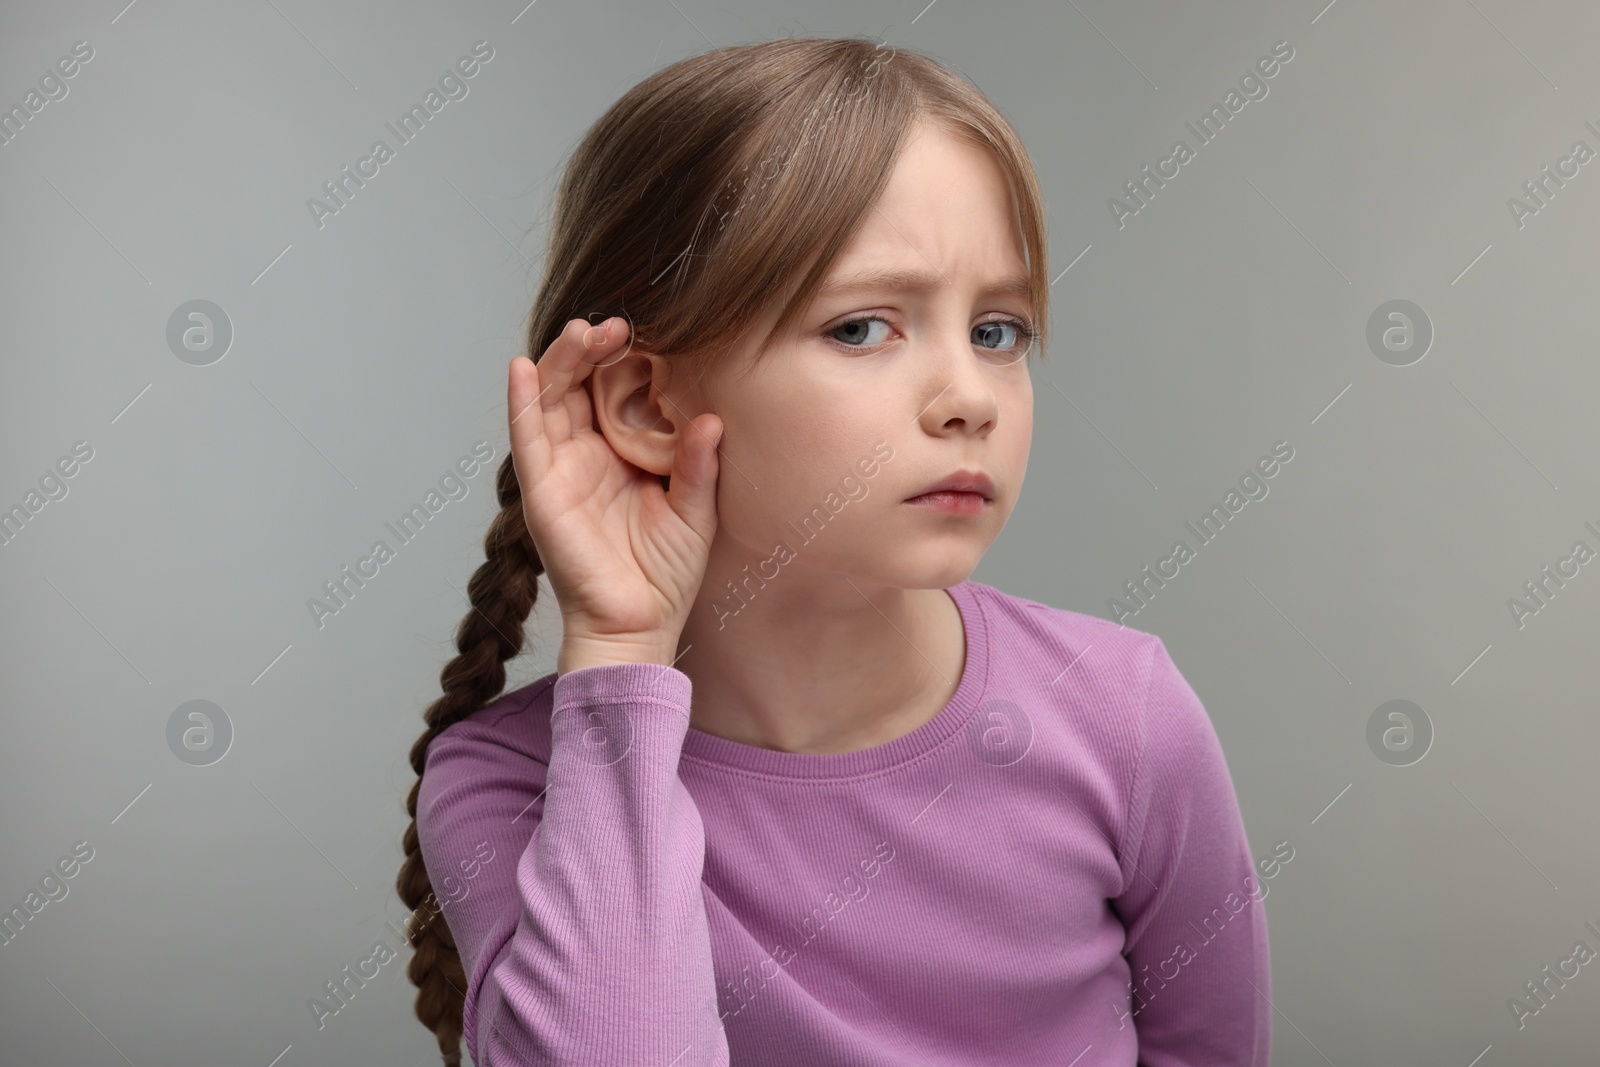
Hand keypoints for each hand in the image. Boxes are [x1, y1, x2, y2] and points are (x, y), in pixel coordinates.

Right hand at [506, 317, 722, 668]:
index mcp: (622, 454)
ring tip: (583, 331)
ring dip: (560, 361)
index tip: (649, 332)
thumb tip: (713, 420)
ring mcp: (560, 469)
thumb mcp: (695, 511)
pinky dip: (520, 400)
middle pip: (578, 385)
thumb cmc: (666, 574)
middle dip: (593, 350)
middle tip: (618, 324)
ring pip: (550, 399)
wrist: (638, 624)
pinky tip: (520, 367)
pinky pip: (525, 437)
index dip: (624, 359)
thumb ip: (697, 464)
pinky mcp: (541, 490)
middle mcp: (587, 455)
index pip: (615, 392)